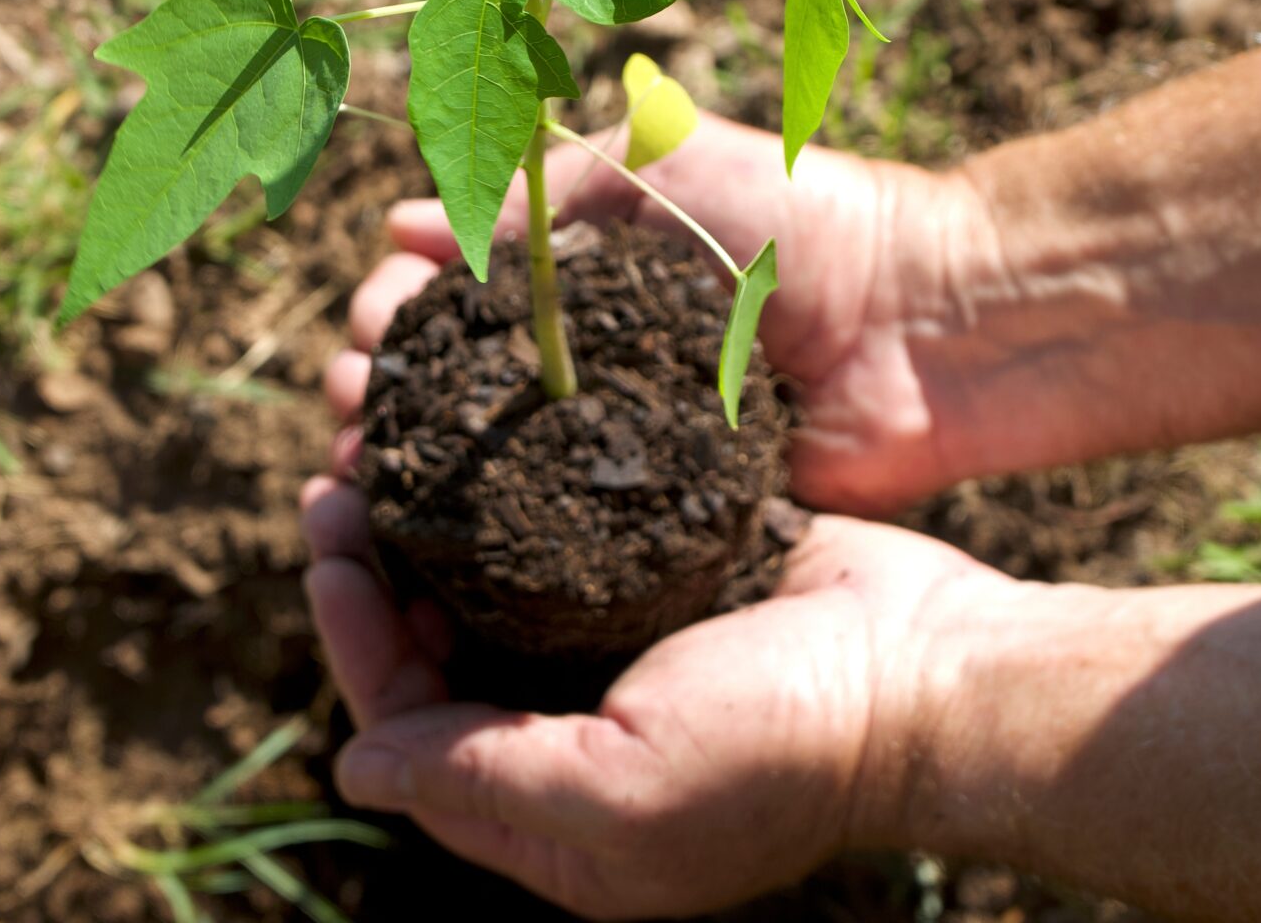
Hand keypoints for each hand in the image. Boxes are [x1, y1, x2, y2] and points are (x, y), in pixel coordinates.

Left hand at [301, 473, 1006, 918]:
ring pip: (491, 597)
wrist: (932, 668)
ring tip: (389, 450)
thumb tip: (353, 773)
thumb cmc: (786, 743)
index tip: (328, 552)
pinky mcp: (669, 587)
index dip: (358, 646)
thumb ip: (483, 780)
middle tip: (338, 481)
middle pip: (440, 661)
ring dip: (435, 533)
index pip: (413, 735)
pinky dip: (514, 506)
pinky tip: (485, 444)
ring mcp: (624, 659)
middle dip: (380, 576)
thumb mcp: (623, 789)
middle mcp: (579, 740)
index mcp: (559, 816)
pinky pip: (563, 551)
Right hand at [324, 110, 1008, 514]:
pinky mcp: (670, 514)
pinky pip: (569, 528)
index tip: (367, 321)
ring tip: (368, 467)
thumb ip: (548, 191)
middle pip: (462, 382)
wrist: (939, 321)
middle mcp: (599, 360)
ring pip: (501, 462)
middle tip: (352, 401)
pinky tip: (438, 541)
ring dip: (424, 463)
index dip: (401, 305)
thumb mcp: (670, 161)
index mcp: (595, 274)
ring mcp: (631, 442)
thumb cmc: (812, 220)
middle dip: (390, 386)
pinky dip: (499, 535)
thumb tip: (407, 222)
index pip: (463, 290)